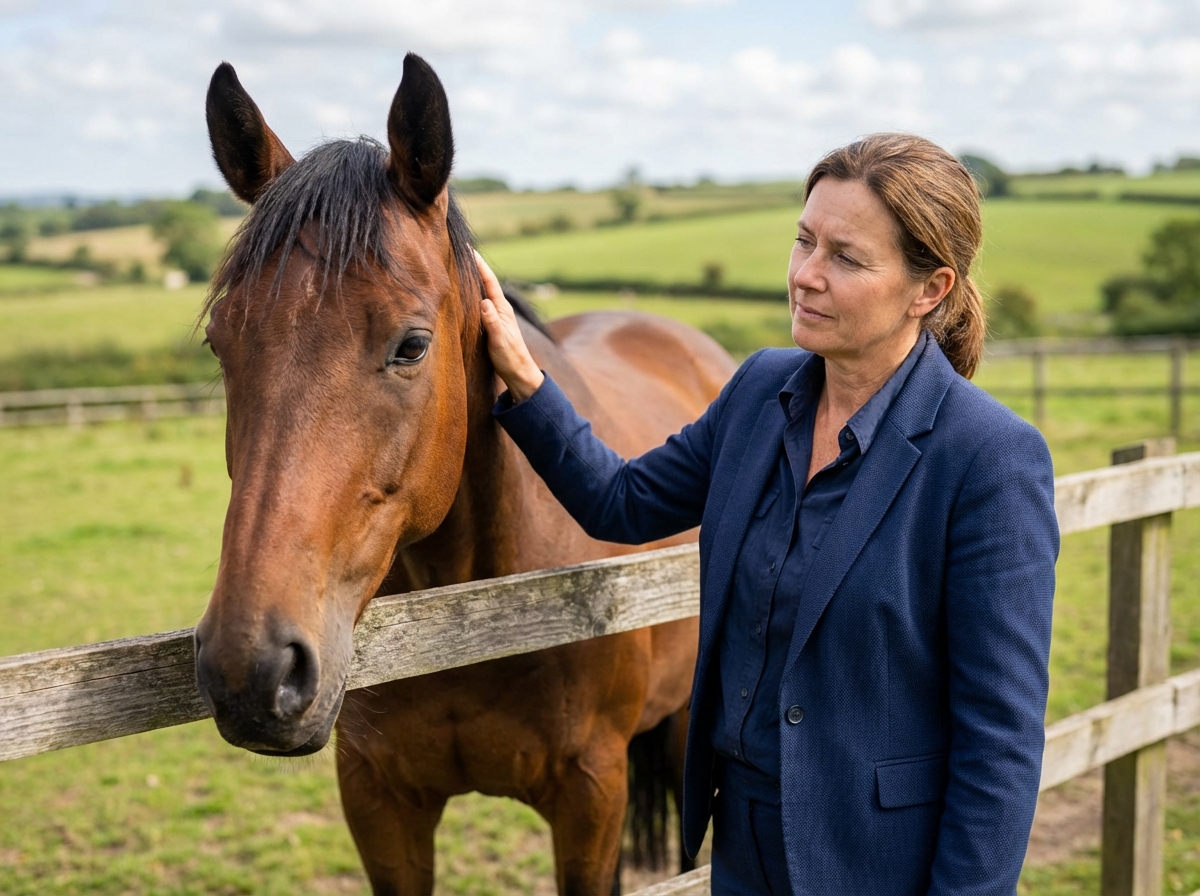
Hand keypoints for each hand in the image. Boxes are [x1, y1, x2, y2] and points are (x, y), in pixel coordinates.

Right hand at [475, 251, 544, 402]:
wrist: (518, 372)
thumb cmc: (510, 357)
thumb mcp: (500, 340)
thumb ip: (492, 322)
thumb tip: (484, 302)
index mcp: (502, 308)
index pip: (489, 282)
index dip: (479, 265)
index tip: (469, 249)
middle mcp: (499, 308)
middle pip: (485, 282)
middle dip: (474, 266)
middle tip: (461, 250)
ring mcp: (496, 315)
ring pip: (482, 291)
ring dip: (472, 278)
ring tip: (459, 265)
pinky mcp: (491, 322)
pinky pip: (479, 302)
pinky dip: (471, 293)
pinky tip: (464, 292)